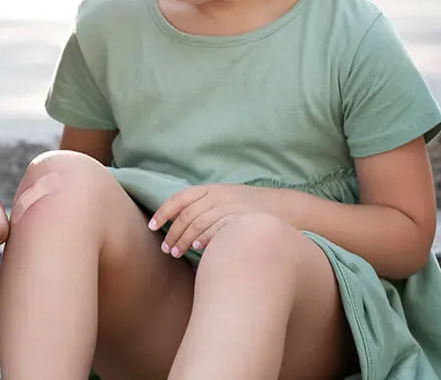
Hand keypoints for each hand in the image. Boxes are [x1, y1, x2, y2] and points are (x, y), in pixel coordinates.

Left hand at [150, 184, 276, 257]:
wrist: (289, 208)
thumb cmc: (254, 208)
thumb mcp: (228, 199)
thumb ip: (207, 206)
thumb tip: (183, 224)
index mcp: (213, 189)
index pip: (181, 198)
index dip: (164, 212)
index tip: (152, 225)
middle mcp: (220, 196)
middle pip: (187, 214)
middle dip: (173, 232)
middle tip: (166, 249)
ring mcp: (232, 207)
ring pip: (199, 222)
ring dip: (185, 239)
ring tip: (177, 253)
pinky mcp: (243, 219)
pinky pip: (219, 228)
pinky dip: (206, 238)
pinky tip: (198, 249)